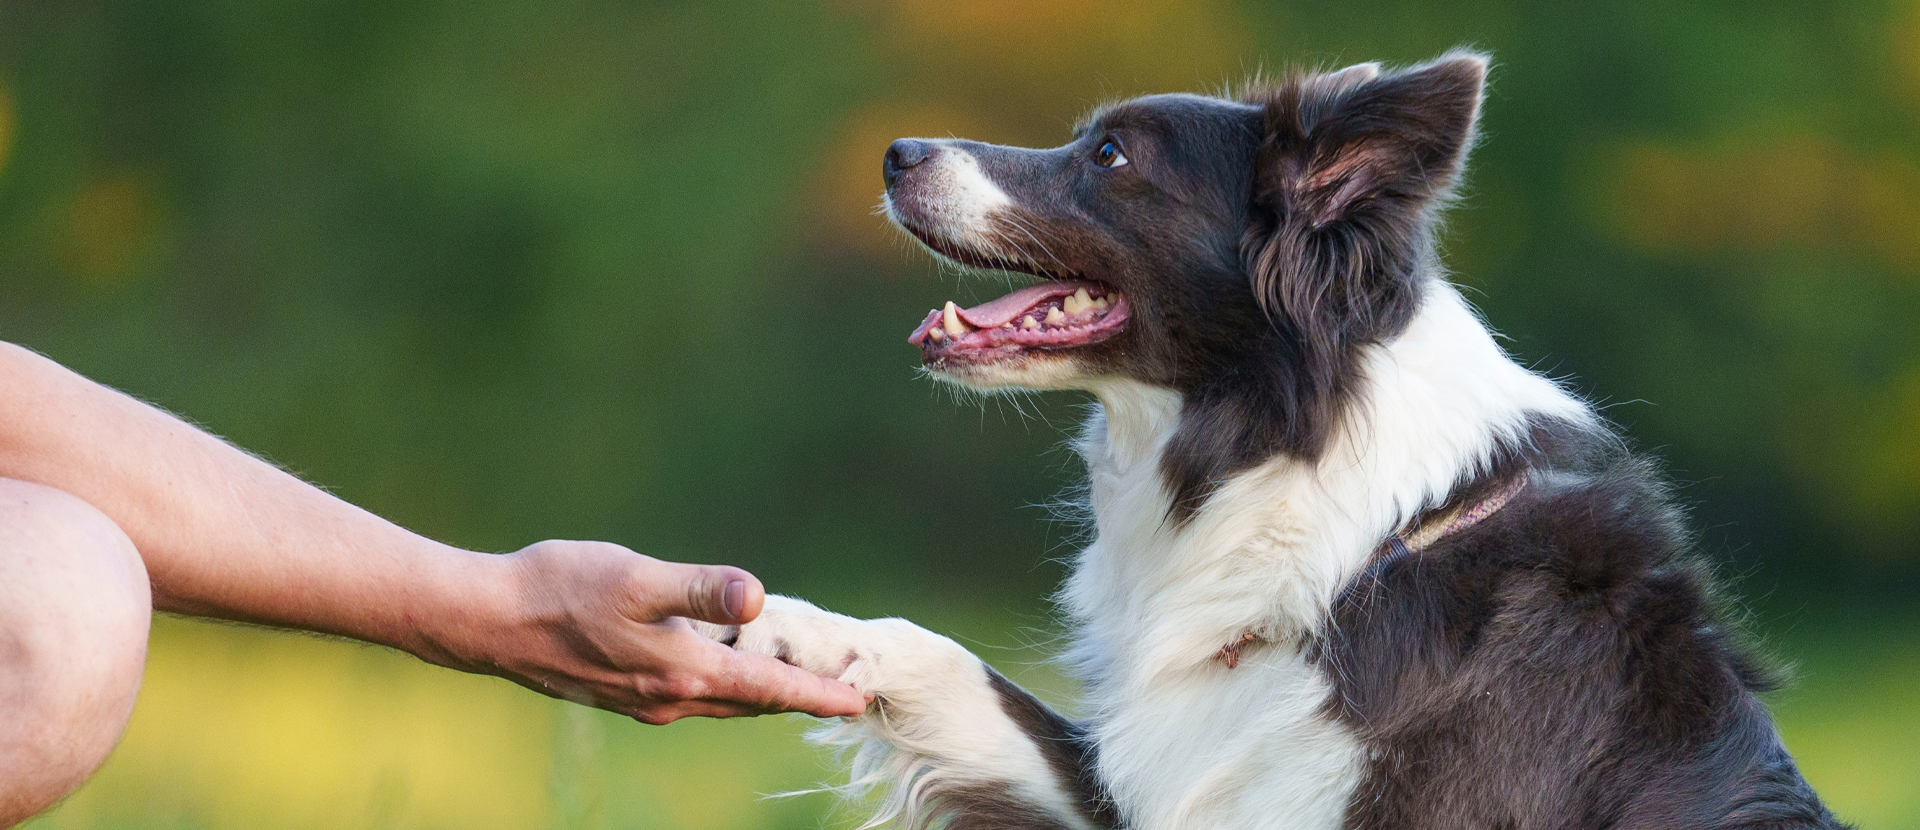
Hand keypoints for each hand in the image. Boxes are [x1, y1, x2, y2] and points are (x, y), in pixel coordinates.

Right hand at [450, 540, 866, 723]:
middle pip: (752, 701)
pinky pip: (691, 697)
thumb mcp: (636, 576)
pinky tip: (725, 668)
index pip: (768, 687)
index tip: (860, 699)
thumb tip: (756, 594)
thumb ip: (699, 587)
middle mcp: (669, 698)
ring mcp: (644, 701)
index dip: (817, 693)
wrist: (488, 622)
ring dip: (762, 694)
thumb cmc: (560, 589)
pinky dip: (723, 686)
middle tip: (844, 689)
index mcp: (682, 670)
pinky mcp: (621, 693)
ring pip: (722, 701)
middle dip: (800, 697)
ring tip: (799, 682)